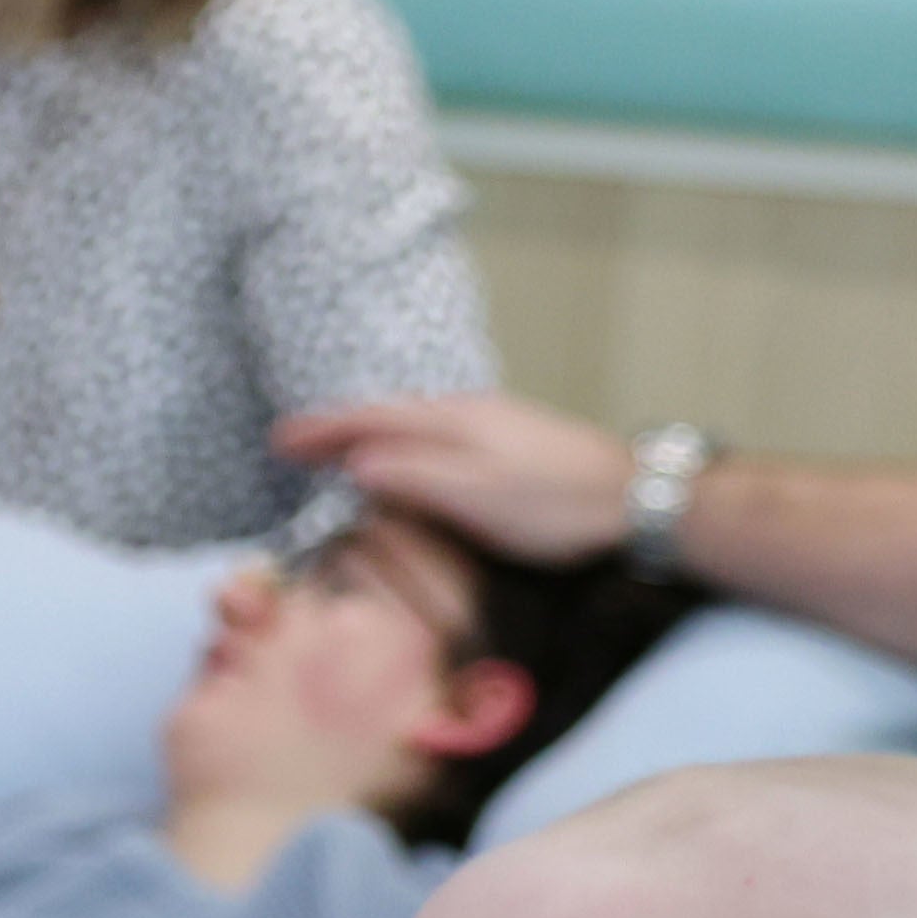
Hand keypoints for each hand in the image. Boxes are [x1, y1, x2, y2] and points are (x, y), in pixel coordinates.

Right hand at [269, 395, 645, 568]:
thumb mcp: (478, 496)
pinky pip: (437, 437)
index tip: (281, 440)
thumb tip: (358, 464)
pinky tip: (409, 463)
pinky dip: (405, 446)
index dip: (324, 431)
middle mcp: (468, 413)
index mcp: (453, 421)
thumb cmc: (558, 504)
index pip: (372, 419)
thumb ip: (416, 476)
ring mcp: (492, 425)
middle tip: (295, 447)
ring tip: (338, 454)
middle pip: (389, 414)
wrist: (636, 497)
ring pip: (414, 424)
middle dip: (340, 429)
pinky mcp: (510, 444)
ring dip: (372, 436)